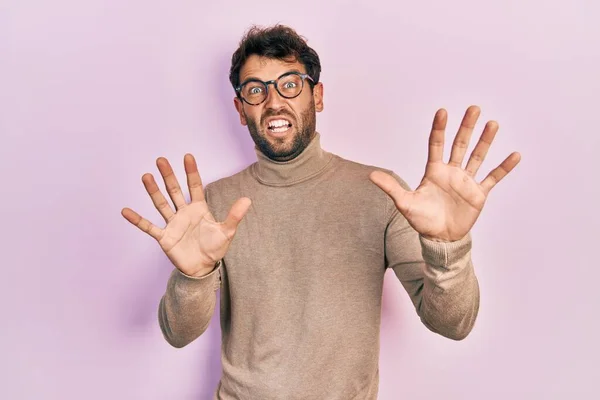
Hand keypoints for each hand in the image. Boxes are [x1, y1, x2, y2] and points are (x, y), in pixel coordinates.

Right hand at [121, 154, 250, 276]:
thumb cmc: (215, 248)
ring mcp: (172, 224)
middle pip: (174, 190)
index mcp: (199, 209)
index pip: (194, 186)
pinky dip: (138, 220)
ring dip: (153, 191)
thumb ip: (234, 216)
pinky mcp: (164, 237)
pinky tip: (126, 211)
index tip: (187, 156)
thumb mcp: (227, 231)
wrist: (203, 268)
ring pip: (161, 204)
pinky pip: (149, 227)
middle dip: (168, 176)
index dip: (191, 172)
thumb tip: (247, 199)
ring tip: (146, 176)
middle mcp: (184, 213)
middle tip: (161, 160)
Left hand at [369, 105, 520, 241]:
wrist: (439, 238)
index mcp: (434, 171)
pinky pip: (493, 177)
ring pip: (478, 156)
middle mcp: (451, 172)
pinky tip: (515, 155)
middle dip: (466, 127)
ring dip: (485, 141)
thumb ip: (391, 187)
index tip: (443, 111)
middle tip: (473, 108)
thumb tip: (370, 175)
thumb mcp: (404, 203)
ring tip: (492, 123)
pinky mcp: (478, 193)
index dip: (439, 128)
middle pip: (460, 144)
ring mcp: (466, 181)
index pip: (436, 144)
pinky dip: (504, 167)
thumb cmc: (421, 220)